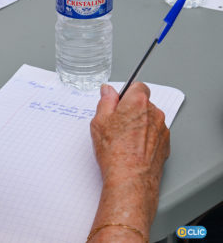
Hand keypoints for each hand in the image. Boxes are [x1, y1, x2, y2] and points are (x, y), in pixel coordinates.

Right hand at [88, 83, 169, 241]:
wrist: (130, 178)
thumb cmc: (114, 151)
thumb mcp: (99, 121)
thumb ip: (105, 101)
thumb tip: (107, 91)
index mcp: (138, 102)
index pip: (138, 86)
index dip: (126, 94)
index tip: (118, 103)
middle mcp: (154, 112)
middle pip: (143, 104)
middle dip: (131, 110)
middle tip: (116, 124)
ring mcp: (162, 129)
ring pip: (149, 120)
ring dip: (139, 125)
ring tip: (124, 140)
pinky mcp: (166, 144)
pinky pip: (155, 135)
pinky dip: (146, 138)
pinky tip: (132, 149)